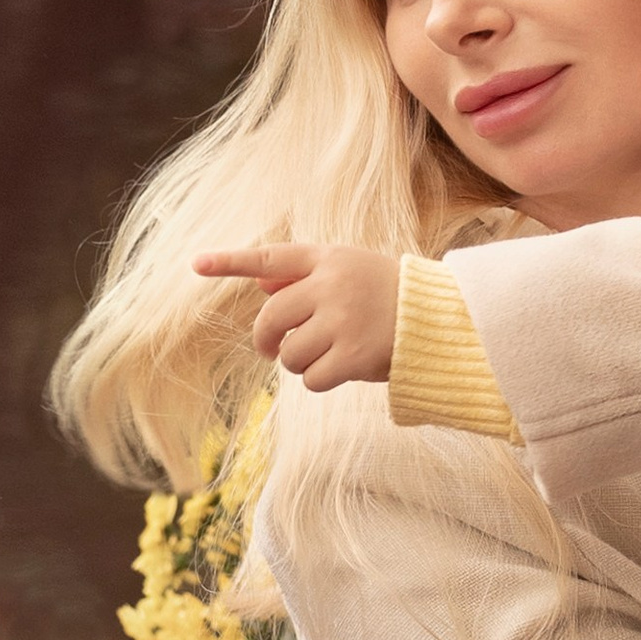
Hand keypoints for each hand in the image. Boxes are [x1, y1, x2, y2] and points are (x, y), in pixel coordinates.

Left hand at [193, 244, 399, 391]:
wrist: (446, 320)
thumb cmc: (393, 295)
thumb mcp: (353, 272)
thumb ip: (306, 277)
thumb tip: (260, 283)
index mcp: (330, 259)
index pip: (270, 259)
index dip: (230, 262)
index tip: (195, 264)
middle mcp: (332, 285)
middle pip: (271, 319)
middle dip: (268, 341)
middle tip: (273, 350)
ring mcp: (342, 320)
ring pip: (289, 354)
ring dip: (302, 362)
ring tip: (332, 354)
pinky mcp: (352, 355)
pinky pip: (310, 379)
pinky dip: (321, 380)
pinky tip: (345, 369)